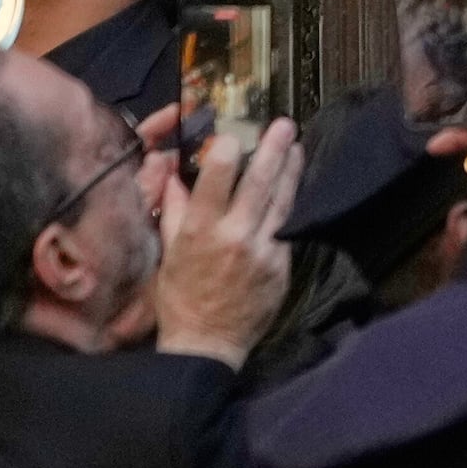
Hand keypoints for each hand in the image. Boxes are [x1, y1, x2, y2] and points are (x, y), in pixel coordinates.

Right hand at [149, 113, 301, 363]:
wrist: (207, 342)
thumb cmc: (180, 297)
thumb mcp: (168, 251)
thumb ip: (174, 211)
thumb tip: (176, 175)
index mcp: (199, 230)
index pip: (217, 177)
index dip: (228, 150)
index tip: (234, 133)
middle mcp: (234, 235)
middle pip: (260, 181)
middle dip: (274, 149)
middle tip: (285, 125)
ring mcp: (263, 250)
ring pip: (282, 200)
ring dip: (292, 171)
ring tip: (298, 147)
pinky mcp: (282, 264)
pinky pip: (287, 228)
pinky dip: (291, 206)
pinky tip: (296, 188)